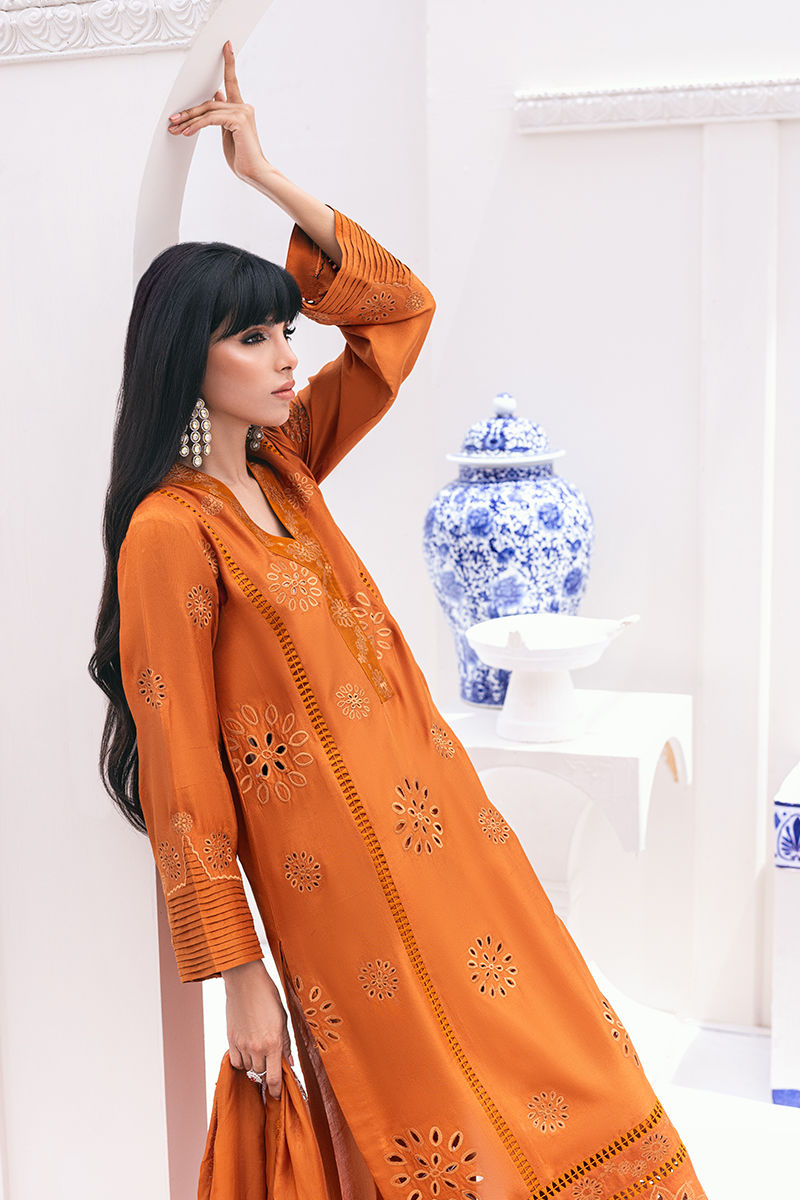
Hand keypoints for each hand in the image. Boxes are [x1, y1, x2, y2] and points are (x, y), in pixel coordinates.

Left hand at [167, 41, 267, 183]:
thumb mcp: (228, 133)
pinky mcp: (239, 120)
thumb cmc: (243, 157)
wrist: (256, 173)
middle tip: (174, 119)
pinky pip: (211, 119)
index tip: (227, 46)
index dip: (229, 63)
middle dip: (189, 112)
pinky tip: (187, 131)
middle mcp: (243, 106)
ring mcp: (242, 112)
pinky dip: (197, 125)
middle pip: (209, 102)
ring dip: (188, 120)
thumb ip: (221, 115)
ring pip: (208, 110)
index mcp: (241, 108)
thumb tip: (216, 97)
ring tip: (176, 128)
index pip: (232, 81)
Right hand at [222, 959, 292, 1098]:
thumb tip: (290, 1063)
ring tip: (259, 1050)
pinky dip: (241, 1061)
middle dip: (267, 1072)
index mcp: (274, 1042)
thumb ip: (286, 1043)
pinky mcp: (231, 1040)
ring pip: (249, 1068)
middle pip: (261, 1074)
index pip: (275, 1078)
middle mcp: (257, 1047)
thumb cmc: (268, 997)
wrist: (246, 982)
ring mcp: (242, 1044)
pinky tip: (247, 1051)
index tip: (278, 1096)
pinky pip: (236, 1062)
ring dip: (255, 1065)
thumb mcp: (283, 1019)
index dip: (277, 1091)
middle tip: (270, 1062)